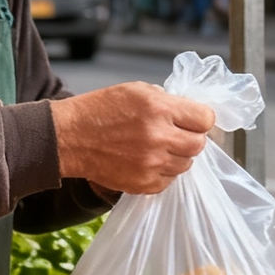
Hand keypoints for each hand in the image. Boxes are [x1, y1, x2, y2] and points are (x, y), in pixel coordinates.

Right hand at [51, 83, 213, 194]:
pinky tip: (148, 161)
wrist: (69, 137)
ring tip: (158, 148)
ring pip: (186, 164)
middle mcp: (158, 136)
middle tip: (176, 135)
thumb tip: (191, 113)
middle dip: (191, 138)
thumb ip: (168, 101)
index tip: (194, 120)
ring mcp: (151, 163)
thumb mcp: (136, 90)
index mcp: (159, 108)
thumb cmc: (100, 110)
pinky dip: (163, 173)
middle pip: (199, 144)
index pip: (205, 119)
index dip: (201, 119)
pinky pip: (169, 181)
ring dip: (177, 156)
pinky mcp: (143, 183)